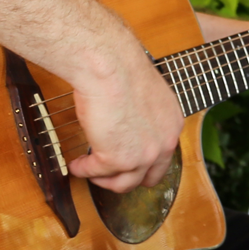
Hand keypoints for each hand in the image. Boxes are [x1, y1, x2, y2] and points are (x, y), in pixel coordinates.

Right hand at [64, 48, 185, 192]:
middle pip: (148, 177)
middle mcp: (163, 144)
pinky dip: (84, 170)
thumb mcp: (145, 96)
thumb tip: (126, 123)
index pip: (163, 157)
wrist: (111, 65)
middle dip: (127, 178)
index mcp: (172, 125)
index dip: (144, 162)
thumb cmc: (123, 69)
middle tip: (110, 174)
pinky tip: (76, 165)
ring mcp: (142, 156)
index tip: (129, 161)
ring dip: (104, 180)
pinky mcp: (117, 159)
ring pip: (123, 184)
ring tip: (90, 171)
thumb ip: (142, 116)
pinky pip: (96, 172)